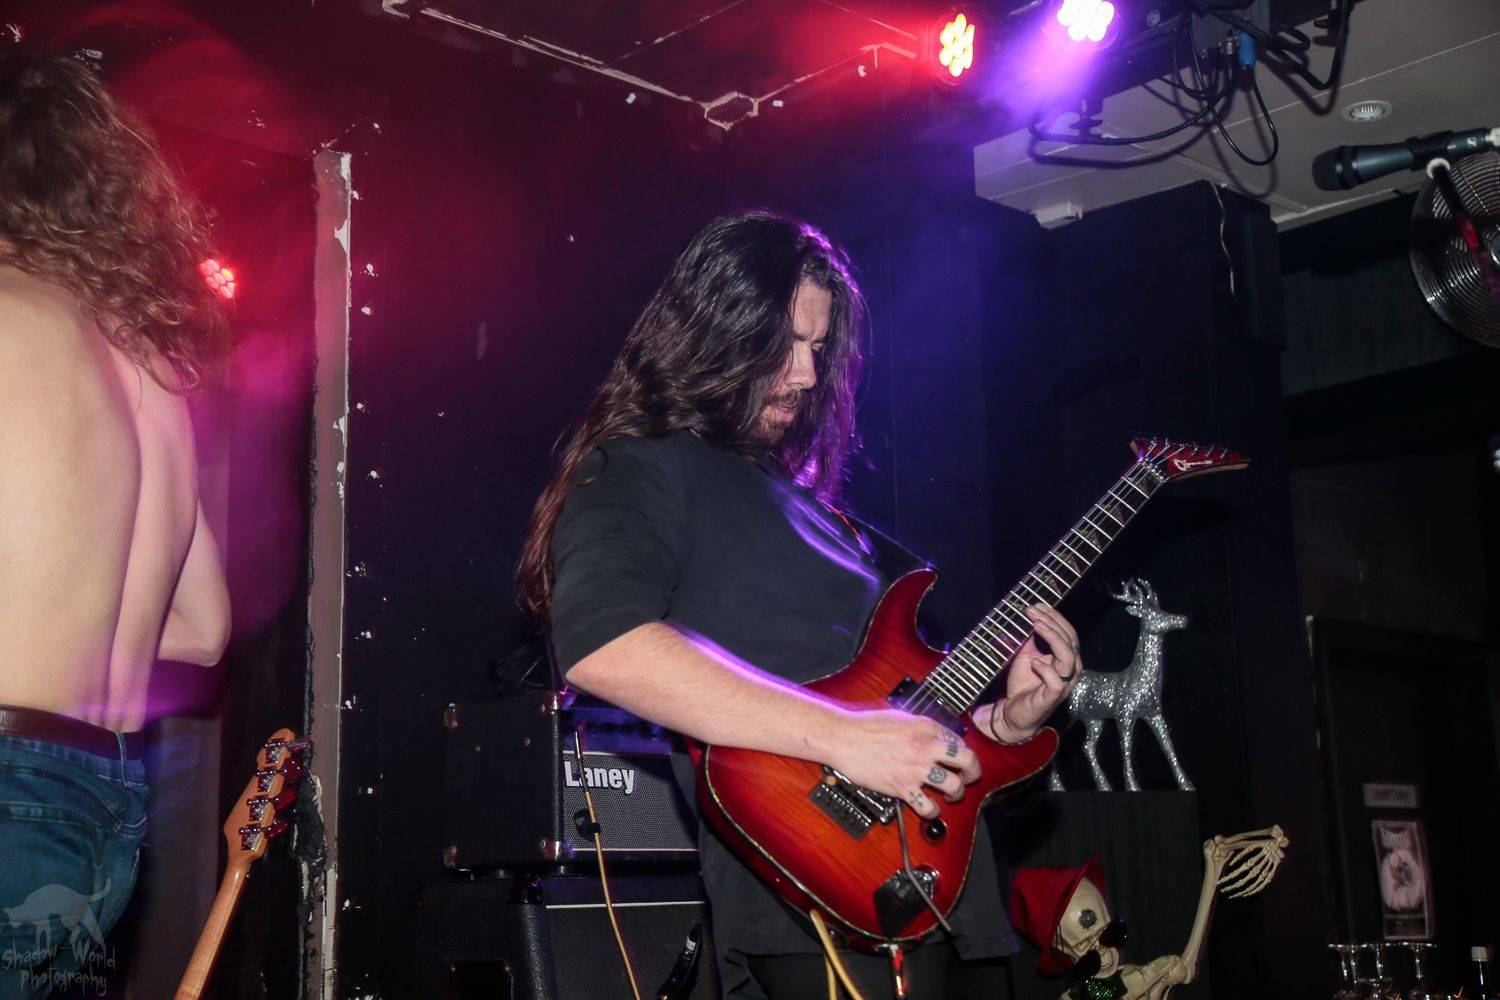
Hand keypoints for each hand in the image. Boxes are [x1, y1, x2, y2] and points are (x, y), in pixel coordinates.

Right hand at [823, 709, 980, 819]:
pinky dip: (933, 811)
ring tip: (951, 794)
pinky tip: (930, 809)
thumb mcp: (900, 716)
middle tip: (969, 777)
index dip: (962, 752)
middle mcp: (925, 747)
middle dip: (973, 772)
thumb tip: (933, 735)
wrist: (844, 738)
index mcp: (926, 727)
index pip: (959, 740)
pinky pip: (928, 806)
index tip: (958, 759)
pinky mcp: (902, 787)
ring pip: (954, 785)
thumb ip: (920, 726)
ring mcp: (915, 768)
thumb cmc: (865, 726)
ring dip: (957, 793)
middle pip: (966, 760)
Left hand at [975, 604, 1080, 743]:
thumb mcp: (1025, 656)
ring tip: (1036, 626)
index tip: (1036, 605)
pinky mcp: (1052, 698)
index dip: (1054, 617)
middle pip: (1070, 641)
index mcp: (1065, 658)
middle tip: (1033, 611)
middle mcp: (1069, 670)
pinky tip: (1033, 662)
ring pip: (1069, 658)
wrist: (1013, 712)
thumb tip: (1029, 618)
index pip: (1067, 633)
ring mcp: (1063, 684)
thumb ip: (1030, 640)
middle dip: (1053, 622)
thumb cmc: (1023, 684)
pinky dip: (1046, 670)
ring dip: (1053, 639)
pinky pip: (1057, 683)